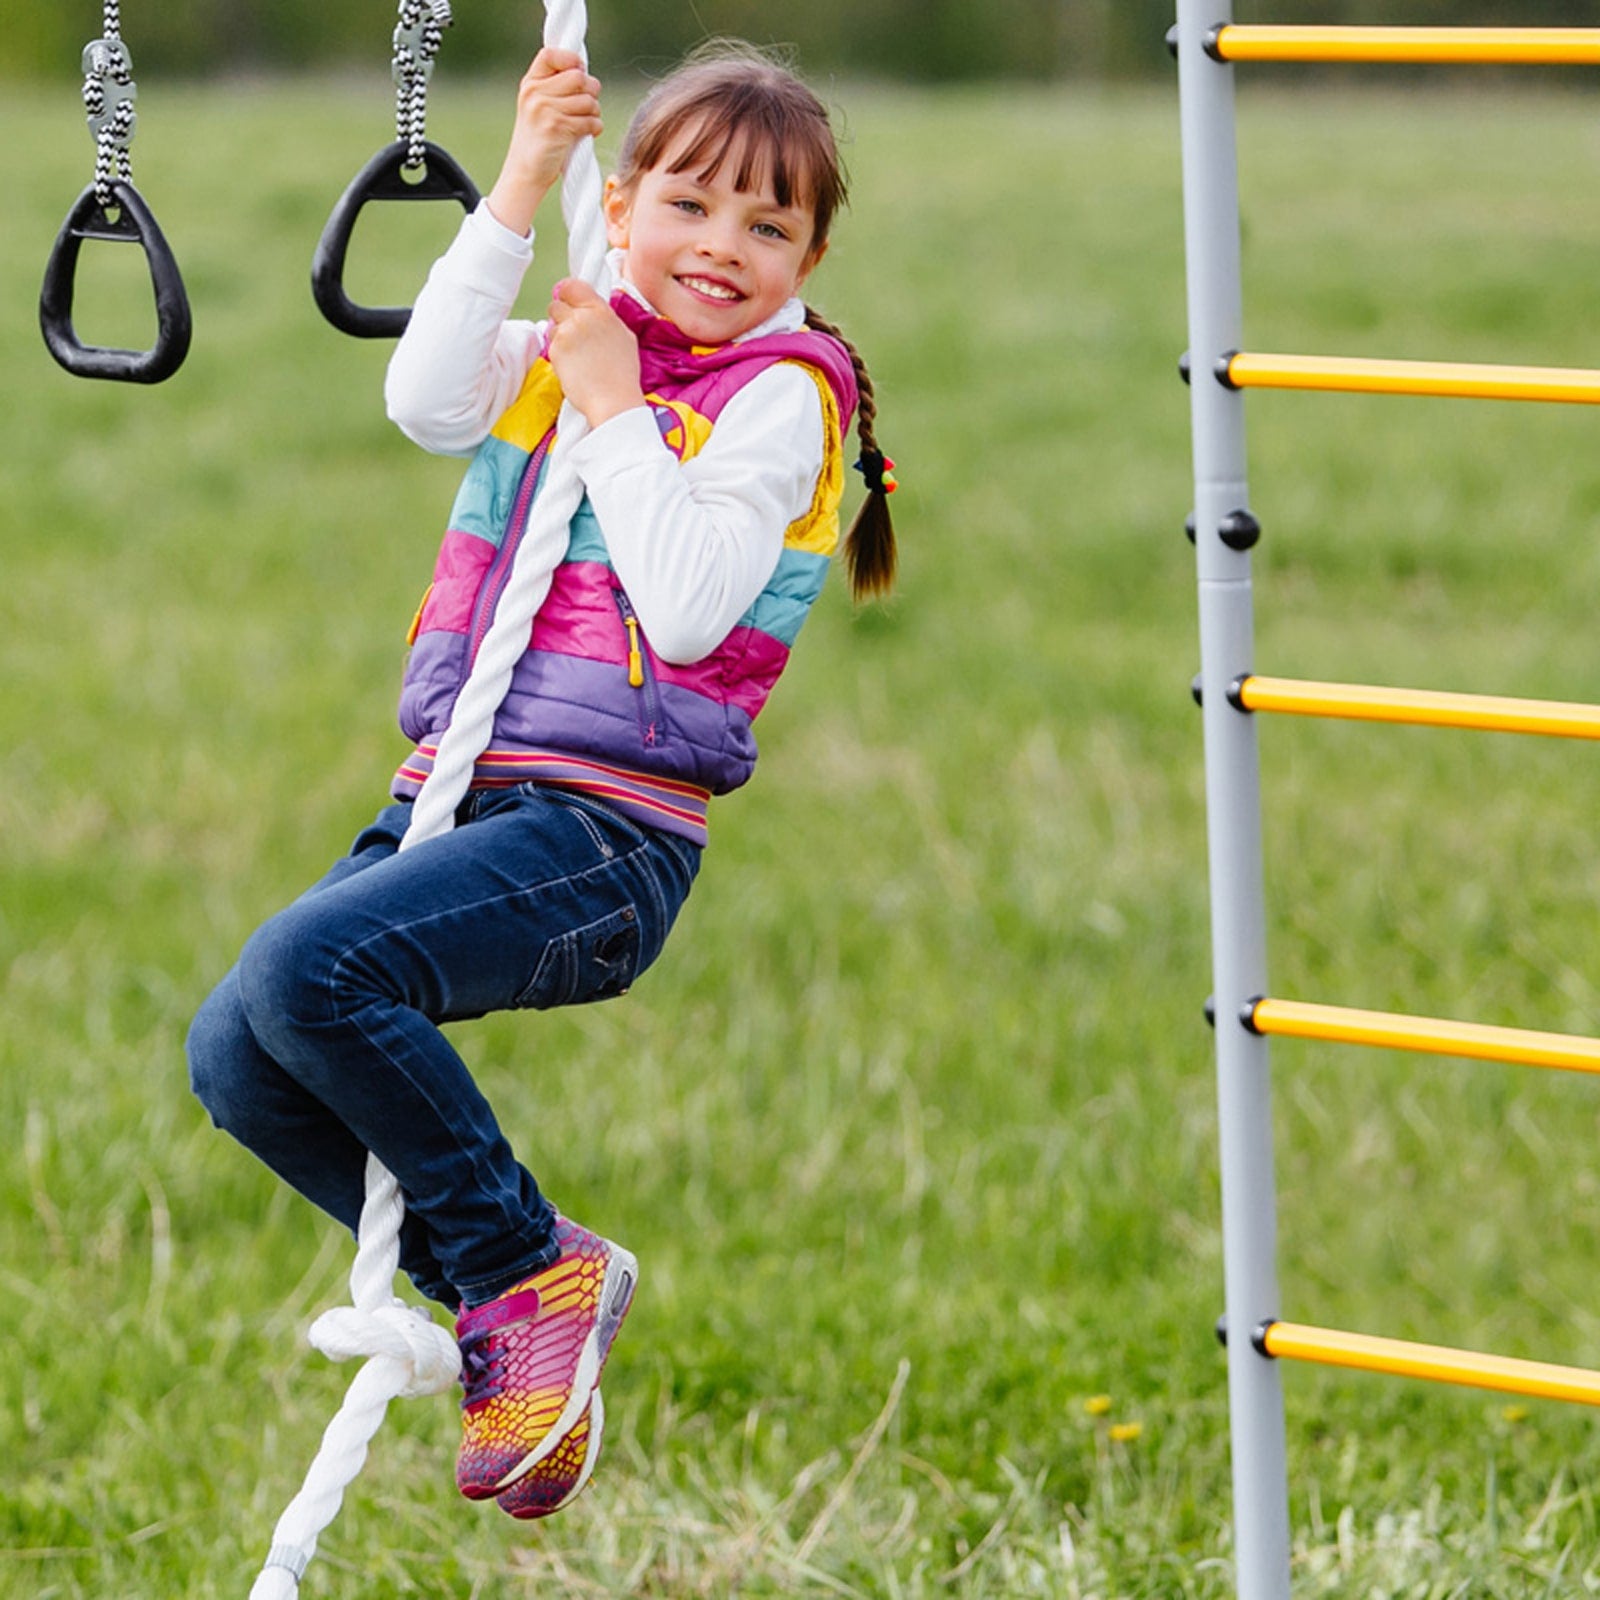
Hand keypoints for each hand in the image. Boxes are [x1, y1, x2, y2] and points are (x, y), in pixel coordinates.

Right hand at [485, 49, 602, 235]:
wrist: (525, 173)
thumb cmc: (538, 141)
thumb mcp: (538, 107)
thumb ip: (555, 88)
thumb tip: (585, 74)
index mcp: (530, 84)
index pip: (552, 54)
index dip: (571, 60)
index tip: (579, 73)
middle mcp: (535, 93)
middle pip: (578, 77)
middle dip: (591, 91)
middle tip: (588, 105)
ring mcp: (545, 110)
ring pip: (588, 100)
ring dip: (595, 113)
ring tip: (587, 122)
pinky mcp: (558, 128)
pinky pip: (590, 120)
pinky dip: (595, 127)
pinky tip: (588, 133)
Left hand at [547, 278, 645, 426]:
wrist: (614, 400)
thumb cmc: (622, 374)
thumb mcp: (624, 337)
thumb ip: (605, 319)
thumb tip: (593, 310)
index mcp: (601, 311)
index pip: (572, 286)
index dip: (566, 293)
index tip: (566, 300)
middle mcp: (582, 317)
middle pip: (556, 304)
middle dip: (561, 317)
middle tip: (572, 334)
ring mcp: (567, 333)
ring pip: (552, 326)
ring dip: (559, 337)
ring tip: (577, 356)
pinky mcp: (556, 350)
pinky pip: (550, 346)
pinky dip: (558, 355)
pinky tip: (573, 367)